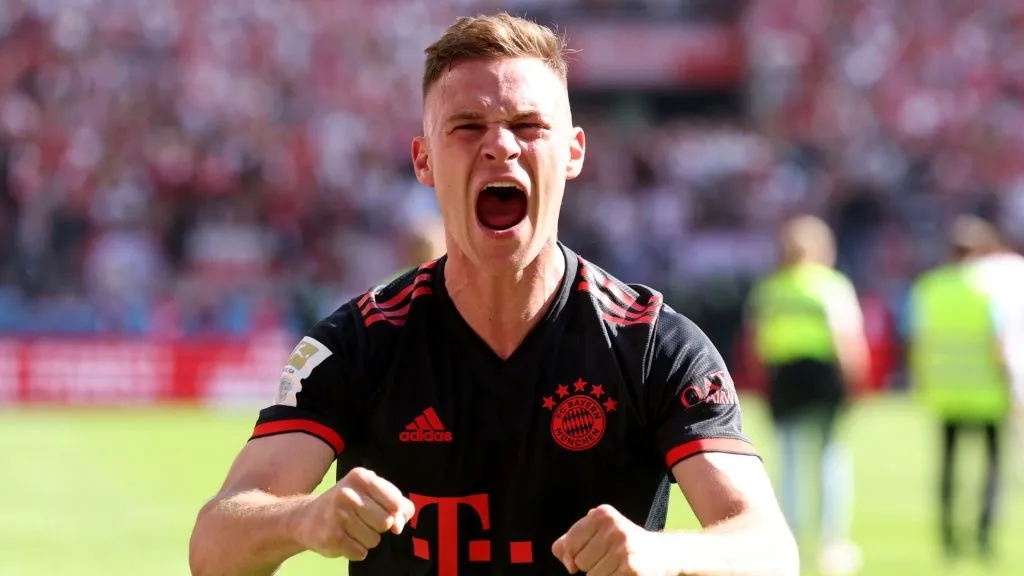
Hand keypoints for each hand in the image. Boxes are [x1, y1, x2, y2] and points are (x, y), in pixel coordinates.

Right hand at [291, 467, 415, 560]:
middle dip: (379, 526)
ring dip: (367, 539)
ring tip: (351, 529)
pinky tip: (344, 539)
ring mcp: (337, 515)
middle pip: (386, 522)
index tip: (383, 510)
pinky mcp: (331, 537)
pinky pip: (360, 552)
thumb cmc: (349, 503)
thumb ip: (398, 505)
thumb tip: (398, 527)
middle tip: (362, 519)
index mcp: (361, 477)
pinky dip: (356, 550)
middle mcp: (348, 493)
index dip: (394, 512)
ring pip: (374, 539)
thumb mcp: (373, 493)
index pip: (396, 502)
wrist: (307, 517)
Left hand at [552, 504, 675, 575]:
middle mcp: (614, 528)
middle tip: (611, 558)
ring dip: (603, 575)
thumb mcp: (596, 533)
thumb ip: (569, 542)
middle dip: (591, 565)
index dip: (574, 555)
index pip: (568, 544)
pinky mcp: (631, 569)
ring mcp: (624, 548)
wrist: (662, 554)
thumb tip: (568, 563)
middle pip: (580, 562)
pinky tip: (623, 573)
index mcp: (602, 514)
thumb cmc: (621, 545)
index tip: (591, 552)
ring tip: (618, 566)